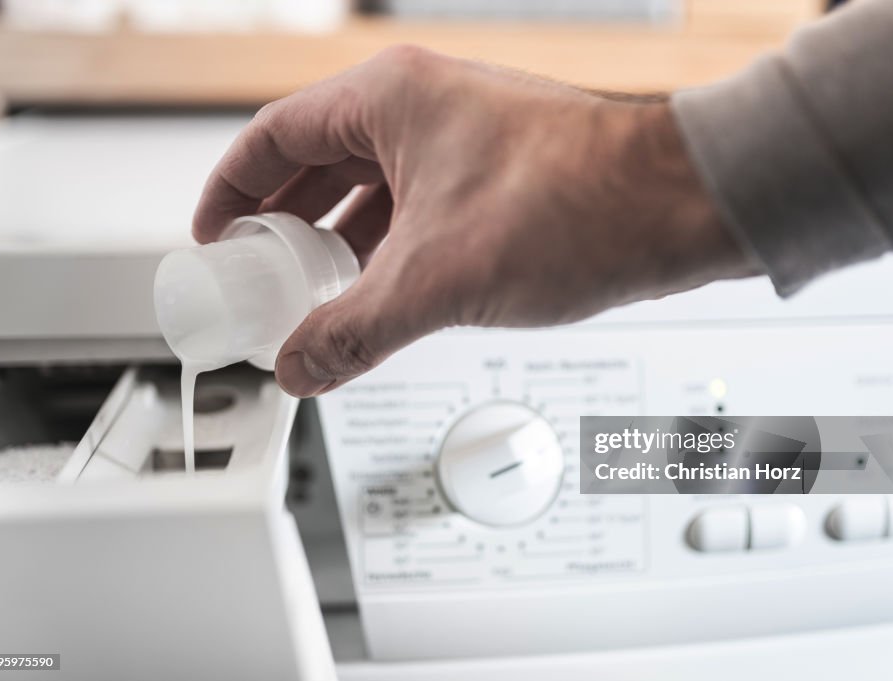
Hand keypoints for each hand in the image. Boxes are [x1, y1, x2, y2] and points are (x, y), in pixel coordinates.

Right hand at [192, 46, 757, 397]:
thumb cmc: (579, 204)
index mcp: (389, 102)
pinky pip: (417, 207)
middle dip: (283, 225)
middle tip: (258, 277)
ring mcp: (463, 140)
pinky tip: (384, 293)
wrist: (679, 207)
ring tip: (314, 296)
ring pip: (372, 189)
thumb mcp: (437, 282)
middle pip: (318, 162)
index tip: (212, 237)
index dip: (230, 191)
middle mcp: (424, 109)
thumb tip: (300, 367)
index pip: (273, 138)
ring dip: (338, 242)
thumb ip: (353, 331)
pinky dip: (390, 248)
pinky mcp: (496, 175)